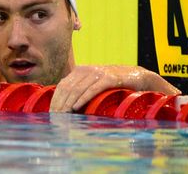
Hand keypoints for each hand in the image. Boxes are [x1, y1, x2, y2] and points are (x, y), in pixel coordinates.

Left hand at [49, 65, 180, 111]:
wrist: (136, 76)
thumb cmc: (112, 84)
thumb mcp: (92, 84)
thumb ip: (79, 90)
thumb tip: (63, 107)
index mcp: (79, 71)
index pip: (62, 86)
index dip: (55, 99)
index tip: (51, 113)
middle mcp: (85, 69)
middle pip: (67, 88)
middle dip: (60, 104)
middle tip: (55, 117)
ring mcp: (97, 72)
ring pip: (77, 89)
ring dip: (68, 104)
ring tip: (63, 115)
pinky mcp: (109, 78)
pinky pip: (92, 89)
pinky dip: (82, 99)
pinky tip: (76, 107)